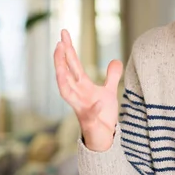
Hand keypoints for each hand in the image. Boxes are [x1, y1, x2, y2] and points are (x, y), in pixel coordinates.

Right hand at [54, 29, 122, 151]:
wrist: (104, 139)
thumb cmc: (102, 115)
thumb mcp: (109, 92)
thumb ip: (111, 77)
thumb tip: (116, 60)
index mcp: (83, 87)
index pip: (73, 65)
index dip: (68, 50)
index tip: (63, 34)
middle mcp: (78, 96)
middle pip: (65, 75)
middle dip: (61, 60)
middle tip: (59, 43)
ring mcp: (81, 109)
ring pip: (66, 93)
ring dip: (63, 79)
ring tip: (61, 66)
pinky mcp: (89, 123)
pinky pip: (90, 114)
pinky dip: (94, 108)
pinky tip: (99, 100)